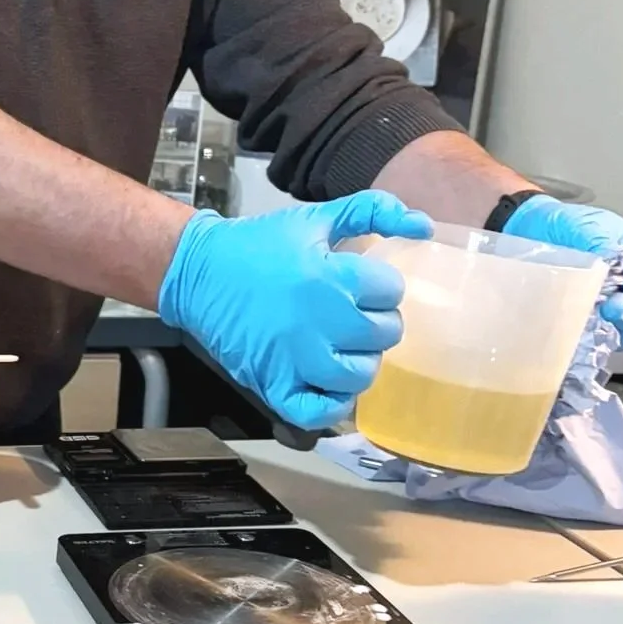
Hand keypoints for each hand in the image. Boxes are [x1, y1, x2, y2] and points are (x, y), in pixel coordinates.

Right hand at [158, 193, 432, 431]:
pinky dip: (332, 403)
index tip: (359, 282)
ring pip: (360, 375)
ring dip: (359, 360)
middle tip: (351, 312)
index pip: (391, 292)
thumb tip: (422, 226)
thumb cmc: (258, 245)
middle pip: (383, 334)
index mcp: (330, 277)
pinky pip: (320, 412)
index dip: (380, 285)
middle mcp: (317, 322)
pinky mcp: (273, 384)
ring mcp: (295, 359)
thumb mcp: (315, 218)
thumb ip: (372, 211)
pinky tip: (329, 382)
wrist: (200, 273)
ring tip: (343, 345)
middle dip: (374, 321)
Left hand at [503, 195, 622, 337]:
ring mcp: (617, 306)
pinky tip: (582, 329)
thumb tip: (617, 265)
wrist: (528, 235)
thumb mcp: (587, 227)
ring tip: (595, 316)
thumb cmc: (563, 227)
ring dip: (617, 327)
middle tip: (612, 307)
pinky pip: (606, 340)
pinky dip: (598, 338)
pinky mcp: (595, 323)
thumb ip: (605, 244)